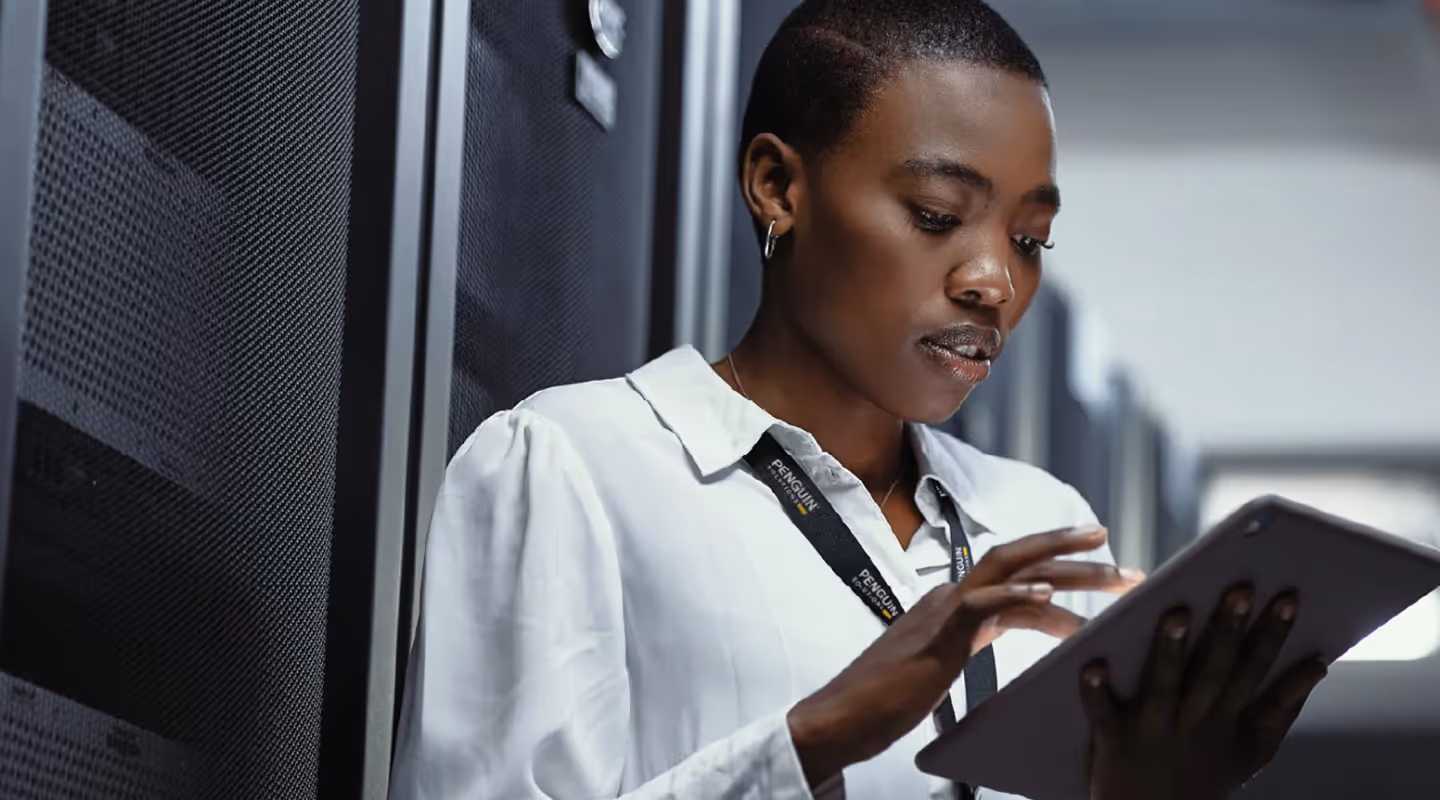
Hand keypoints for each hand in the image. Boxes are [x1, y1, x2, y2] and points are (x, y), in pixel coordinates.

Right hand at [788, 525, 1139, 786]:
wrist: (841, 717)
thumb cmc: (886, 699)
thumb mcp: (944, 664)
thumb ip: (972, 642)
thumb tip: (1009, 634)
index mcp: (953, 605)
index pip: (1015, 574)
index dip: (1059, 567)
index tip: (1100, 566)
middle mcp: (950, 597)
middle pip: (1020, 559)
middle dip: (1073, 552)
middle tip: (1121, 554)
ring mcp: (943, 611)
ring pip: (1012, 572)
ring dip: (1066, 569)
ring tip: (1110, 571)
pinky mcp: (937, 635)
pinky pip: (982, 605)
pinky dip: (1017, 595)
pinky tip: (1049, 596)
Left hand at [1080, 586, 1329, 799]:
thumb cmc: (1203, 777)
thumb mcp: (1255, 750)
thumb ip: (1284, 708)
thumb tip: (1318, 665)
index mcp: (1231, 722)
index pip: (1256, 670)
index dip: (1273, 636)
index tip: (1288, 599)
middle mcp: (1196, 724)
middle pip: (1215, 671)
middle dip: (1229, 630)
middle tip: (1239, 589)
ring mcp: (1154, 732)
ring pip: (1164, 686)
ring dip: (1169, 651)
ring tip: (1176, 613)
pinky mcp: (1113, 741)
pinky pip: (1103, 713)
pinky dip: (1097, 691)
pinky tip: (1092, 665)